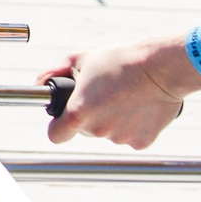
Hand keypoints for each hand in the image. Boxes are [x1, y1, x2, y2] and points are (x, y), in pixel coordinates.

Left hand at [45, 35, 200, 148]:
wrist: (161, 67)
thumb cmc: (120, 60)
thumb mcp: (81, 59)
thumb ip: (55, 72)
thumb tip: (39, 83)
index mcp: (79, 112)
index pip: (56, 135)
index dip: (59, 127)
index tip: (65, 119)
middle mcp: (98, 130)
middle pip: (85, 131)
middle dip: (90, 116)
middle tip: (104, 95)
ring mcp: (120, 138)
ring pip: (109, 133)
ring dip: (113, 120)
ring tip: (125, 97)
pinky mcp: (142, 142)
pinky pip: (131, 137)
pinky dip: (134, 126)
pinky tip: (140, 106)